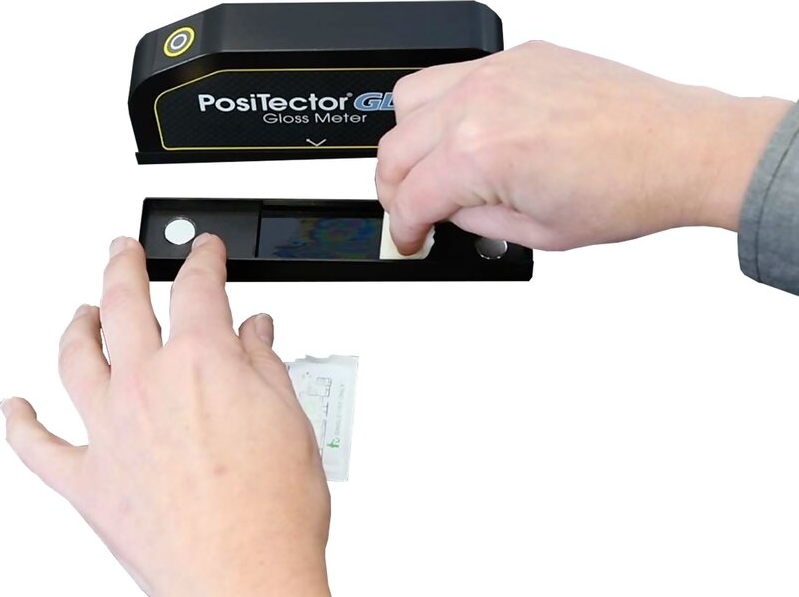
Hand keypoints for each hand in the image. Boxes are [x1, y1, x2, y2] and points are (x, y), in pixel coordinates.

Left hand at [2, 235, 330, 596]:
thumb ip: (264, 365)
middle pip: (123, 305)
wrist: (245, 579)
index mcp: (202, 363)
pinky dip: (20, 422)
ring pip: (74, 359)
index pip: (197, 289)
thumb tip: (254, 332)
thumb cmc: (274, 509)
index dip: (202, 260)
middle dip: (123, 267)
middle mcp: (146, 386)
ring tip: (80, 311)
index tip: (203, 251)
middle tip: (124, 250)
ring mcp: (109, 431)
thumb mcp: (289, 419)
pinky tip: (15, 407)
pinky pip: (36, 446)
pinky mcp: (87, 481)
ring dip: (75, 327)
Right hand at [376, 41, 792, 252]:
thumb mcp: (538, 233)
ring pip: (409, 100)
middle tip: (414, 213)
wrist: (681, 148)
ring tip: (432, 169)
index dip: (403, 230)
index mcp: (479, 153)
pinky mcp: (519, 57)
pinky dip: (445, 108)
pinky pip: (453, 75)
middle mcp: (479, 102)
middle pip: (394, 149)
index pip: (410, 196)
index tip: (410, 239)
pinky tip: (467, 134)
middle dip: (395, 191)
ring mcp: (497, 72)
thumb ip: (474, 221)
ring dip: (409, 142)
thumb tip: (446, 212)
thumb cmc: (628, 189)